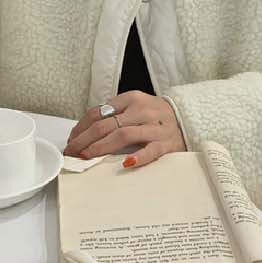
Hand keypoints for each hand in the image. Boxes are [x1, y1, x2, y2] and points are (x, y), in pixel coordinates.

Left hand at [64, 91, 185, 168]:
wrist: (189, 117)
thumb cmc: (156, 116)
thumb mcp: (135, 107)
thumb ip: (115, 115)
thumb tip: (85, 132)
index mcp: (131, 99)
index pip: (98, 112)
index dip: (81, 128)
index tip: (71, 141)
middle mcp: (142, 110)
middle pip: (105, 124)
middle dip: (84, 139)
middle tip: (72, 152)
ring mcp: (154, 127)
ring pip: (122, 135)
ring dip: (101, 147)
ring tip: (87, 156)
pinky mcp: (166, 143)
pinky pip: (150, 151)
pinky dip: (138, 157)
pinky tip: (126, 163)